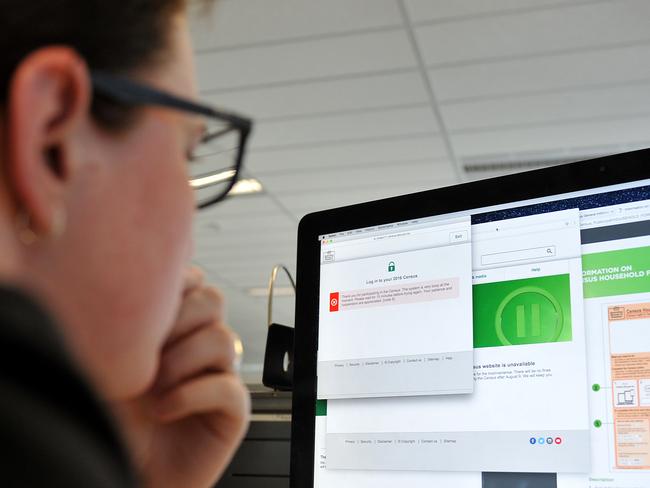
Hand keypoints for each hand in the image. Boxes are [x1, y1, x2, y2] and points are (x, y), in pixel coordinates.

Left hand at [112, 268, 250, 487]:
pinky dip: (191, 395)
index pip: (192, 281)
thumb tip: (118, 288)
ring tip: (153, 388)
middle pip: (213, 300)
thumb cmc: (112, 421)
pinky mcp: (233, 410)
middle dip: (178, 320)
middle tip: (147, 352)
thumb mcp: (105, 364)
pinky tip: (164, 409)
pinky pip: (227, 387)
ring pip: (222, 338)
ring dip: (182, 360)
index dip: (175, 284)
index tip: (145, 309)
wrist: (127, 473)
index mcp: (174, 328)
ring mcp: (219, 376)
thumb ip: (118, 325)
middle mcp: (199, 347)